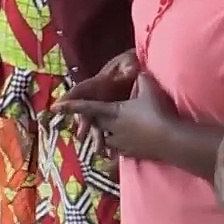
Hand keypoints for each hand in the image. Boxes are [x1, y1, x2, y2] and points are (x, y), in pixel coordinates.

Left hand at [52, 71, 173, 159]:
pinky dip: (119, 148)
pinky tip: (125, 147)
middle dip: (94, 122)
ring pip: (105, 141)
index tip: (54, 107)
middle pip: (96, 125)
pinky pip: (119, 151)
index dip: (70, 106)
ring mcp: (121, 143)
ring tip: (110, 135)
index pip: (88, 107)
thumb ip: (141, 78)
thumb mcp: (149, 89)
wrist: (168, 139)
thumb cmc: (156, 112)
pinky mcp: (131, 153)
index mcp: (113, 112)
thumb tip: (138, 69)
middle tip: (93, 119)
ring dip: (105, 137)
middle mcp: (112, 128)